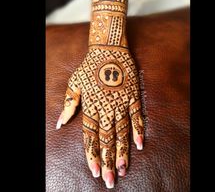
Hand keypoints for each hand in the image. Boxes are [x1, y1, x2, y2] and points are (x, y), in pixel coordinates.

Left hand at [56, 46, 143, 187]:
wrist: (108, 50)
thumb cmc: (89, 66)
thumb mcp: (74, 83)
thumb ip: (69, 104)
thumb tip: (60, 124)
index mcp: (91, 106)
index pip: (90, 136)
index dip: (92, 154)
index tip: (94, 170)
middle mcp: (106, 108)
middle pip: (107, 139)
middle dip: (107, 160)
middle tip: (109, 179)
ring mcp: (121, 103)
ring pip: (122, 132)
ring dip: (122, 151)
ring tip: (122, 168)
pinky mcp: (132, 97)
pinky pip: (136, 116)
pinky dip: (138, 131)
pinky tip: (140, 145)